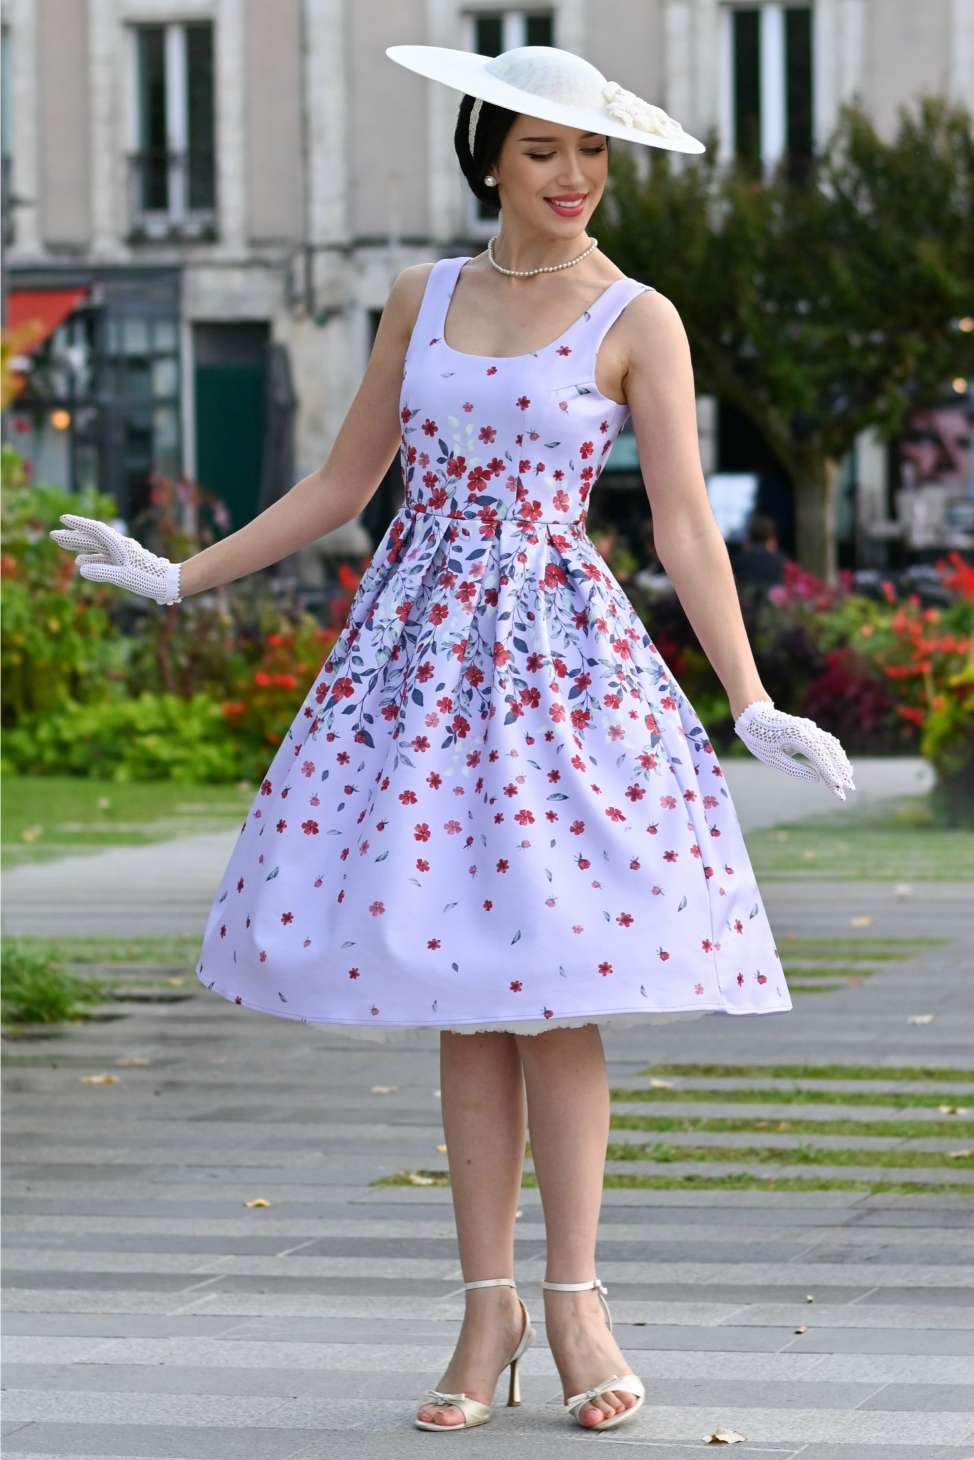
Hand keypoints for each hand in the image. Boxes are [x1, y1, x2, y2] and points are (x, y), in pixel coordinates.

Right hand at [49, 514, 182, 605]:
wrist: (170, 583)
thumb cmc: (150, 580)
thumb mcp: (124, 577)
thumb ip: (102, 572)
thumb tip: (80, 567)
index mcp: (120, 546)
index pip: (95, 530)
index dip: (79, 524)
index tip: (63, 519)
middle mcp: (120, 547)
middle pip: (92, 538)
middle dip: (73, 536)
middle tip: (53, 534)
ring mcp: (122, 554)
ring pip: (96, 547)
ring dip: (79, 545)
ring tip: (62, 544)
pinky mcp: (125, 563)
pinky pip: (103, 557)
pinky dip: (90, 557)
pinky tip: (80, 561)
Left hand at [733, 698, 854, 801]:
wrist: (753, 715)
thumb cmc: (759, 738)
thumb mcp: (772, 757)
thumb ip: (795, 768)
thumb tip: (817, 778)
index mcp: (796, 735)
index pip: (819, 755)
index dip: (830, 771)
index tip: (839, 786)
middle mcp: (807, 730)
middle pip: (830, 751)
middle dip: (840, 770)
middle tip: (849, 788)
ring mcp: (810, 728)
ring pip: (831, 745)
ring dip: (841, 762)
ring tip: (848, 779)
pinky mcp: (810, 730)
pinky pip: (827, 742)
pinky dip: (835, 753)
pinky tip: (841, 764)